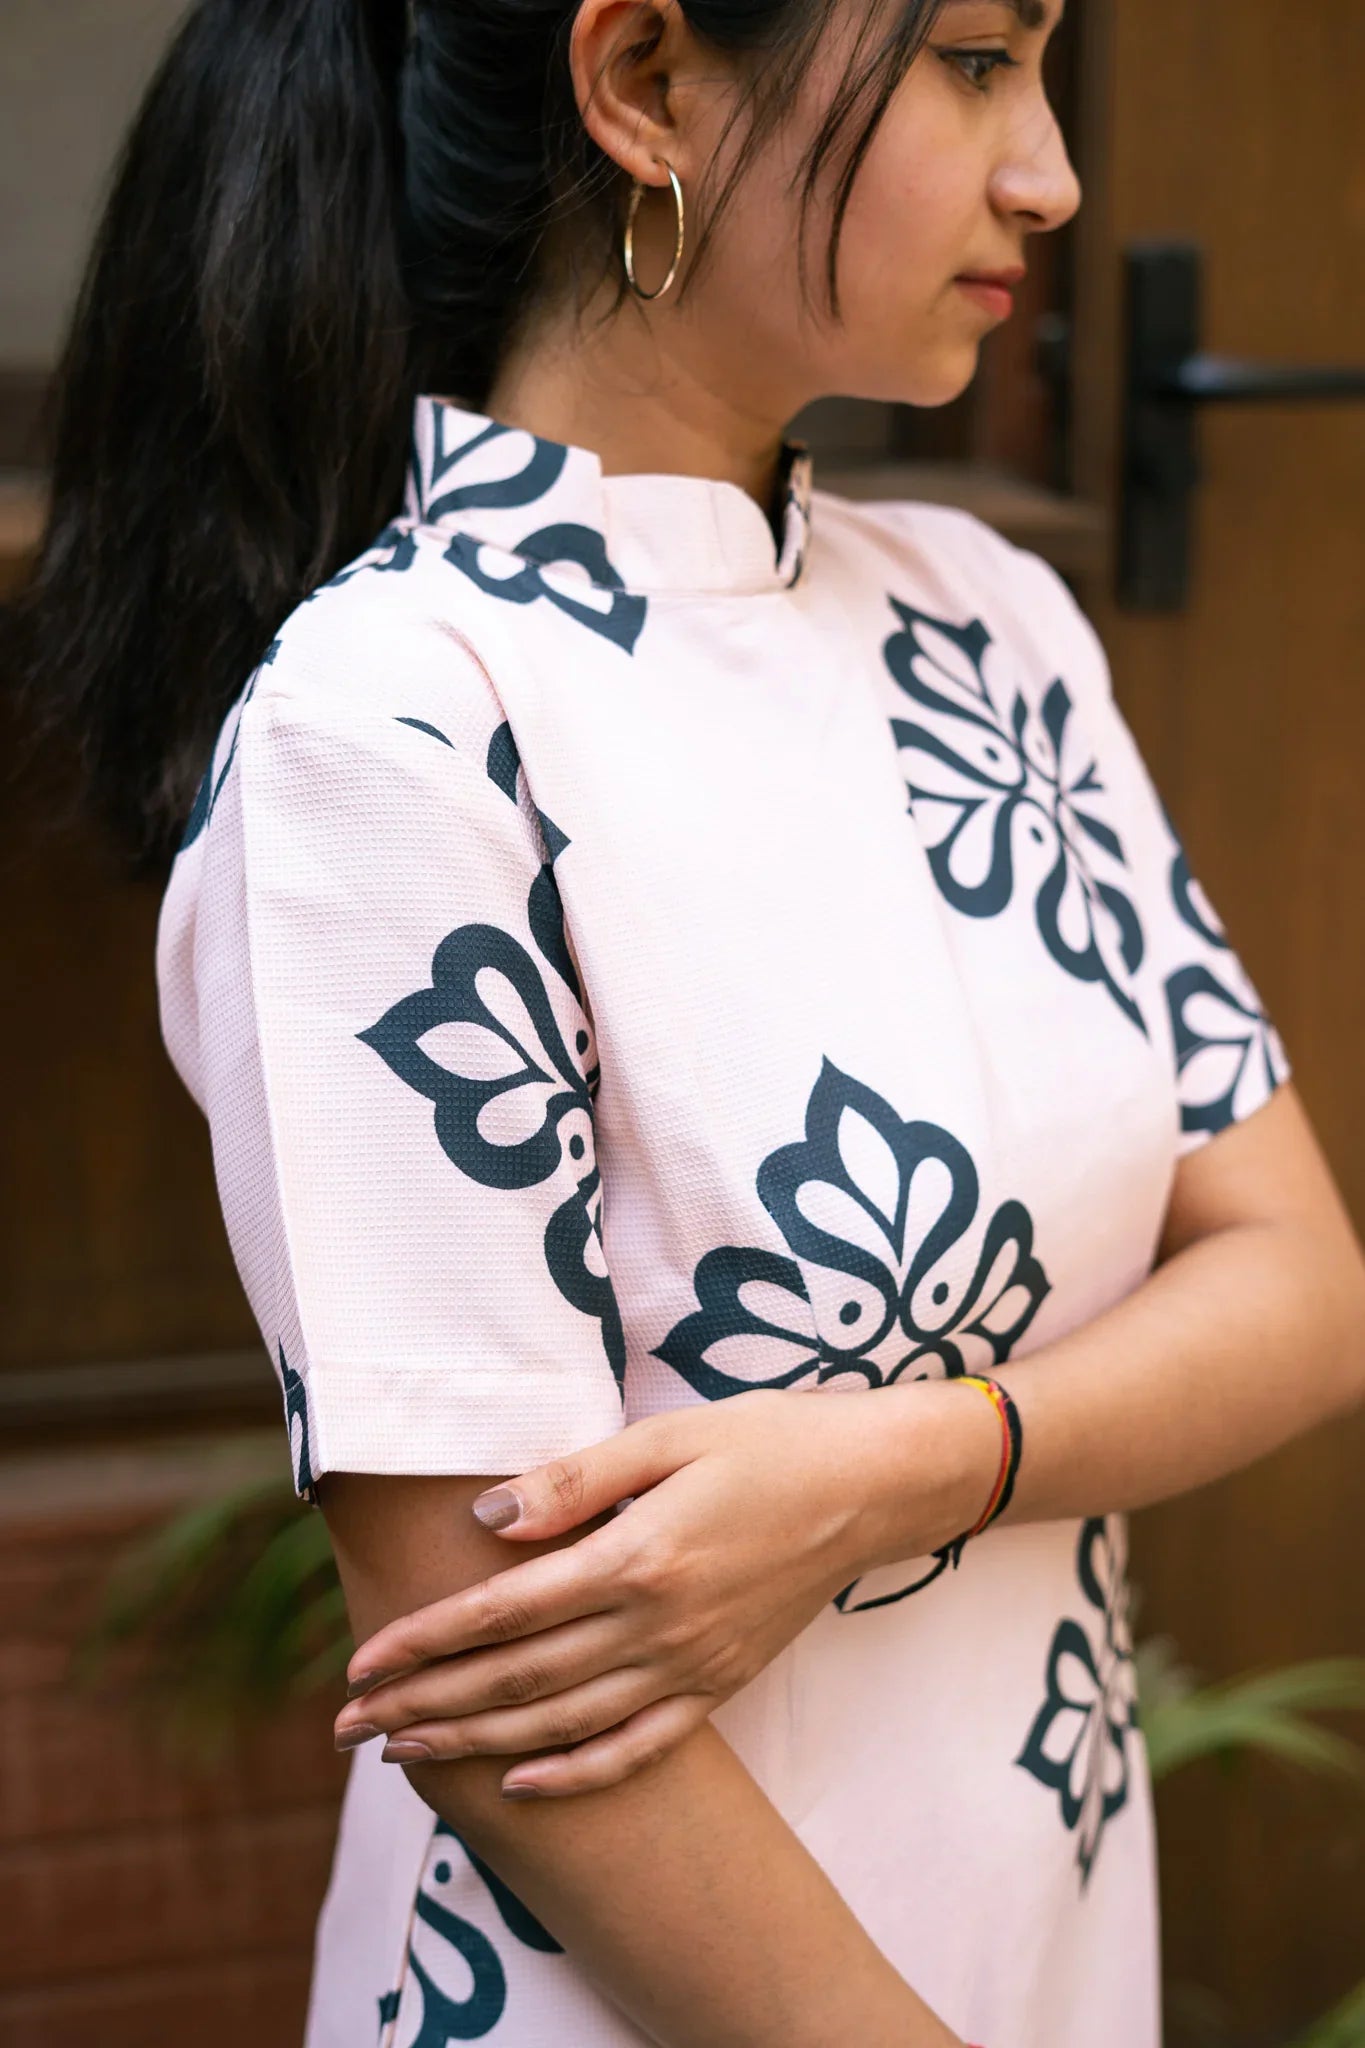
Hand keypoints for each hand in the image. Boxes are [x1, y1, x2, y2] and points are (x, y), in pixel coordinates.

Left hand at [332, 1382, 1000, 1796]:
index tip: (361, 1663)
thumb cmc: (766, 1441)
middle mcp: (661, 1626)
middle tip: (351, 1727)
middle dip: (427, 1706)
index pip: (505, 1612)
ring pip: (564, 1724)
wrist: (871, 1486)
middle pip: (520, 1681)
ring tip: (407, 1756)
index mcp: (639, 1557)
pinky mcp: (720, 1683)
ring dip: (478, 1745)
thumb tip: (485, 1520)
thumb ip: (573, 1483)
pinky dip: (576, 1775)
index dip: (428, 1641)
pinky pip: (639, 1746)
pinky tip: (522, 1785)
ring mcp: (693, 1664)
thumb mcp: (668, 1436)